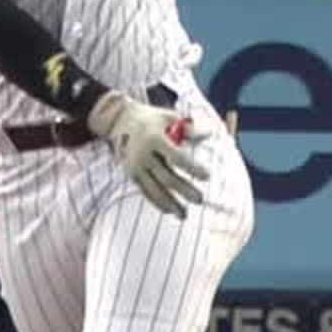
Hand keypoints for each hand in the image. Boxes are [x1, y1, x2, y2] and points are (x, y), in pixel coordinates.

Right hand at [87, 91, 208, 216]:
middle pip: (167, 177)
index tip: (207, 176)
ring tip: (185, 215)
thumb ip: (189, 128)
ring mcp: (135, 167)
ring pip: (155, 189)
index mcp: (154, 138)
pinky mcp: (131, 175)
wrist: (121, 121)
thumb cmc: (153, 119)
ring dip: (171, 204)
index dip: (192, 168)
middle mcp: (143, 155)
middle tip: (200, 200)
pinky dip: (157, 203)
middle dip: (184, 190)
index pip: (176, 157)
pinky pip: (145, 192)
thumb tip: (209, 133)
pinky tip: (169, 211)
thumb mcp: (169, 117)